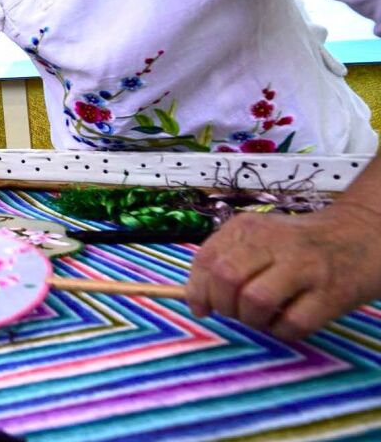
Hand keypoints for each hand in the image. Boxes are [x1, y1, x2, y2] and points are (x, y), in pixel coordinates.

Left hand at [187, 205, 380, 339]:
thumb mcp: (259, 237)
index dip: (197, 290)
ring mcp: (305, 267)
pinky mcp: (332, 293)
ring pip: (255, 300)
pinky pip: (292, 324)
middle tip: (236, 311)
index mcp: (249, 227)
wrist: (363, 235)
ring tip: (262, 317)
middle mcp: (275, 243)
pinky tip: (287, 323)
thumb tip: (197, 302)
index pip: (206, 260)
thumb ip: (226, 259)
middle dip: (223, 305)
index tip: (203, 307)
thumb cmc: (300, 244)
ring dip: (251, 320)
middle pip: (226, 277)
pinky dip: (282, 332)